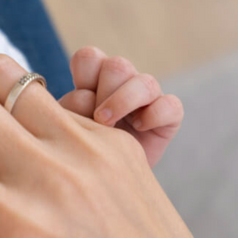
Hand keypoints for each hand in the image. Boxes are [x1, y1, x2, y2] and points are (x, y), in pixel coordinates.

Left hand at [58, 46, 182, 166]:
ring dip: (123, 102)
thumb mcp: (66, 129)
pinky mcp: (168, 116)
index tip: (78, 100)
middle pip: (117, 65)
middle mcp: (122, 82)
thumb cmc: (80, 150)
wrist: (104, 180)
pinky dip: (154, 115)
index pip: (90, 57)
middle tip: (96, 119)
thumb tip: (82, 96)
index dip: (83, 72)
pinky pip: (171, 105)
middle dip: (104, 91)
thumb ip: (69, 110)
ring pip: (144, 82)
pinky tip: (138, 128)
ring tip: (108, 125)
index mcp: (93, 79)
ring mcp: (147, 98)